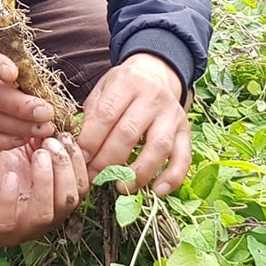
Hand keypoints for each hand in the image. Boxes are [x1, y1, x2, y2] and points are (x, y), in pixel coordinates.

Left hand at [0, 136, 88, 247]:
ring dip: (44, 183)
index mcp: (54, 203)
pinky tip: (9, 177)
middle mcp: (41, 222)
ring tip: (37, 156)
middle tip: (50, 144)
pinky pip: (6, 223)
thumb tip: (57, 122)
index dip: (78, 163)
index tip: (65, 136)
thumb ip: (42, 143)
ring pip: (43, 215)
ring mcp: (18, 232)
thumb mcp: (22, 156)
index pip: (80, 189)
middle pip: (68, 203)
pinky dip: (10, 198)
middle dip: (64, 170)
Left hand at [77, 54, 190, 196]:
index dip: (91, 140)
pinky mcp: (185, 131)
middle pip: (129, 132)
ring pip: (159, 146)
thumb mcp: (103, 90)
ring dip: (139, 172)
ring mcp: (172, 115)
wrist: (155, 74)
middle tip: (94, 178)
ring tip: (122, 187)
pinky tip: (158, 191)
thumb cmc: (122, 88)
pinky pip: (183, 157)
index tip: (80, 159)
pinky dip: (173, 177)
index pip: (106, 114)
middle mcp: (153, 97)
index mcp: (127, 83)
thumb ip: (92, 116)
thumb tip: (80, 151)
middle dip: (108, 160)